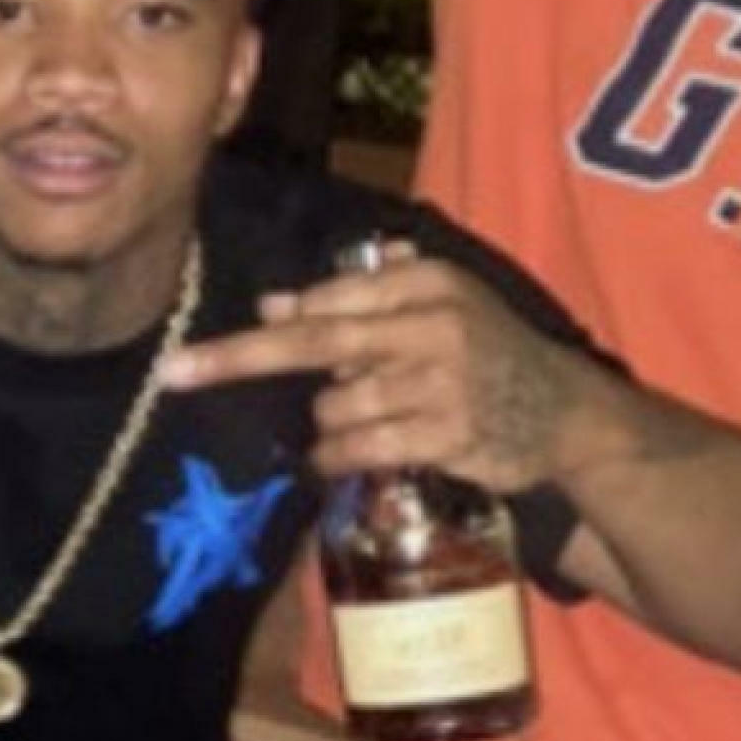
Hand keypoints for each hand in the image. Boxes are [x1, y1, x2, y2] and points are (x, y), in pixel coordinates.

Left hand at [161, 245, 593, 491]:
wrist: (565, 412)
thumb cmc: (484, 353)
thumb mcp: (434, 307)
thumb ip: (359, 300)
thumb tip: (273, 305)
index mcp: (427, 282)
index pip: (328, 299)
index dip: (270, 325)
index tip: (199, 348)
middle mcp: (434, 325)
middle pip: (316, 341)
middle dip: (238, 359)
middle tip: (175, 372)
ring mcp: (443, 383)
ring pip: (336, 406)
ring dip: (328, 424)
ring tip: (360, 424)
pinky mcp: (449, 435)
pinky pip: (361, 449)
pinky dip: (338, 458)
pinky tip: (344, 457)